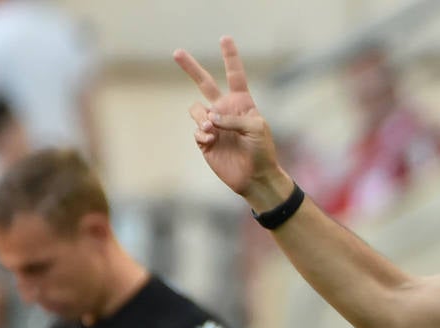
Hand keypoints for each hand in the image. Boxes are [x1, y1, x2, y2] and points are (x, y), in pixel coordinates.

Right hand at [174, 37, 291, 208]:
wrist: (255, 177)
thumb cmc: (262, 151)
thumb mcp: (256, 128)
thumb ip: (233, 118)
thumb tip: (210, 118)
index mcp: (241, 102)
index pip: (235, 75)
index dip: (230, 57)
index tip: (224, 38)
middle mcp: (224, 110)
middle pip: (204, 83)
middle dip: (191, 67)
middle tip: (177, 52)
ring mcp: (213, 125)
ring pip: (196, 109)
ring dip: (202, 118)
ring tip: (212, 130)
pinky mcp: (205, 141)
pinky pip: (196, 130)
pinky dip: (202, 134)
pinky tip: (212, 141)